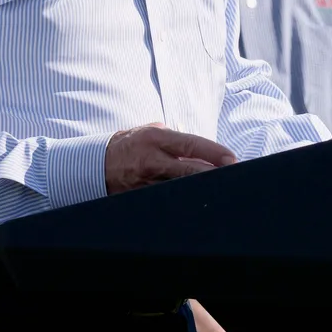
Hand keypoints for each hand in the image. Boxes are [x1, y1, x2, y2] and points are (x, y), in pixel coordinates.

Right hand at [105, 123, 235, 193]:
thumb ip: (173, 137)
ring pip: (183, 188)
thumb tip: (198, 147)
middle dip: (215, 174)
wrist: (96, 165)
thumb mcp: (148, 131)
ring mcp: (148, 182)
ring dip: (201, 188)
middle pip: (191, 170)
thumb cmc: (128, 145)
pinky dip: (185, 198)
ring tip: (220, 189)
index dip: (214, 153)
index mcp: (155, 139)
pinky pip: (169, 199)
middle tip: (235, 177)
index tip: (232, 159)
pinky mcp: (143, 198)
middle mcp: (152, 160)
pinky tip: (198, 200)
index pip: (191, 145)